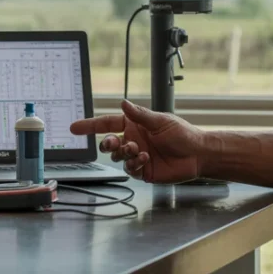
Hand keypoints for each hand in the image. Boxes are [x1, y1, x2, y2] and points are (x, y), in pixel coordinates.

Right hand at [70, 99, 205, 182]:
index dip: (90, 125)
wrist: (198, 155)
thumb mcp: (161, 121)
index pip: (107, 123)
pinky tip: (145, 159)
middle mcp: (133, 140)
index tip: (74, 127)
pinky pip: (130, 169)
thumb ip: (140, 115)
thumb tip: (122, 103)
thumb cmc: (183, 134)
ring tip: (137, 150)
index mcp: (134, 125)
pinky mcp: (143, 171)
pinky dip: (134, 164)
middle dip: (107, 143)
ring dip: (124, 153)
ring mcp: (137, 156)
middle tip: (112, 143)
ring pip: (118, 157)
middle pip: (109, 142)